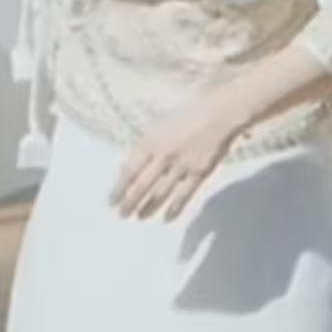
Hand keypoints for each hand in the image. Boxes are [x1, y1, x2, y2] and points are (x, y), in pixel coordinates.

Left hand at [110, 103, 242, 221]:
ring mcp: (181, 165)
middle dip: (130, 202)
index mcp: (151, 143)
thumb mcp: (160, 127)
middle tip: (122, 214)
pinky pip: (184, 194)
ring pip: (160, 192)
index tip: (111, 201)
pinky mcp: (199, 172)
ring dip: (148, 207)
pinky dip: (174, 207)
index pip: (129, 171)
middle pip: (142, 185)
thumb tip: (127, 168)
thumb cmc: (188, 115)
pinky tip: (167, 218)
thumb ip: (145, 148)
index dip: (119, 188)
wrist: (220, 113)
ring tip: (139, 217)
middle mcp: (163, 156)